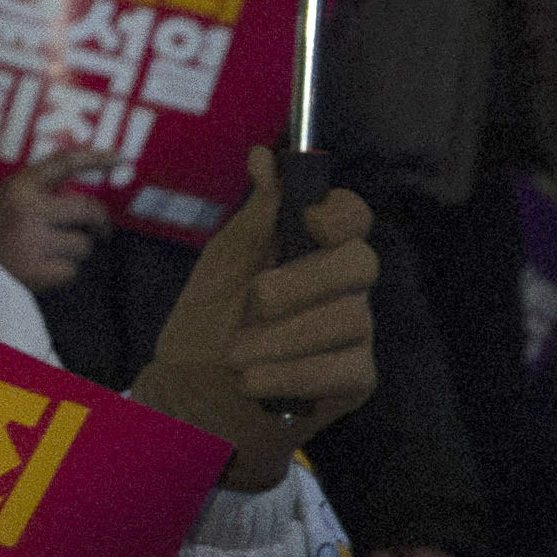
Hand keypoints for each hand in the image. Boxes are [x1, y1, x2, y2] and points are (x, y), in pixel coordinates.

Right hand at [0, 144, 123, 291]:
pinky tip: (46, 267)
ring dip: (76, 249)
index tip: (120, 157)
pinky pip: (72, 270)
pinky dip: (64, 271)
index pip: (65, 162)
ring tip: (54, 250)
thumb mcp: (14, 194)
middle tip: (100, 228)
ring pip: (83, 244)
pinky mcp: (37, 269)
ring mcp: (31, 240)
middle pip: (87, 209)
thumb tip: (94, 166)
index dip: (96, 157)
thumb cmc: (9, 228)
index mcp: (20, 185)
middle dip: (100, 221)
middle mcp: (26, 209)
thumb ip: (44, 182)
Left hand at [128, 149, 379, 487]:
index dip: (340, 213)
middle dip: (304, 280)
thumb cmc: (209, 324)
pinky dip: (290, 374)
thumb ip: (254, 215)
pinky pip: (342, 369)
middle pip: (361, 263)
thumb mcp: (221, 264)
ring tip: (236, 355)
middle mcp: (344, 287)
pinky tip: (252, 382)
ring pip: (350, 319)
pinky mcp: (355, 380)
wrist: (195, 399)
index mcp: (314, 249)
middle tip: (256, 300)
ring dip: (283, 337)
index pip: (353, 215)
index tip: (308, 219)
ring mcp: (356, 334)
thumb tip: (264, 157)